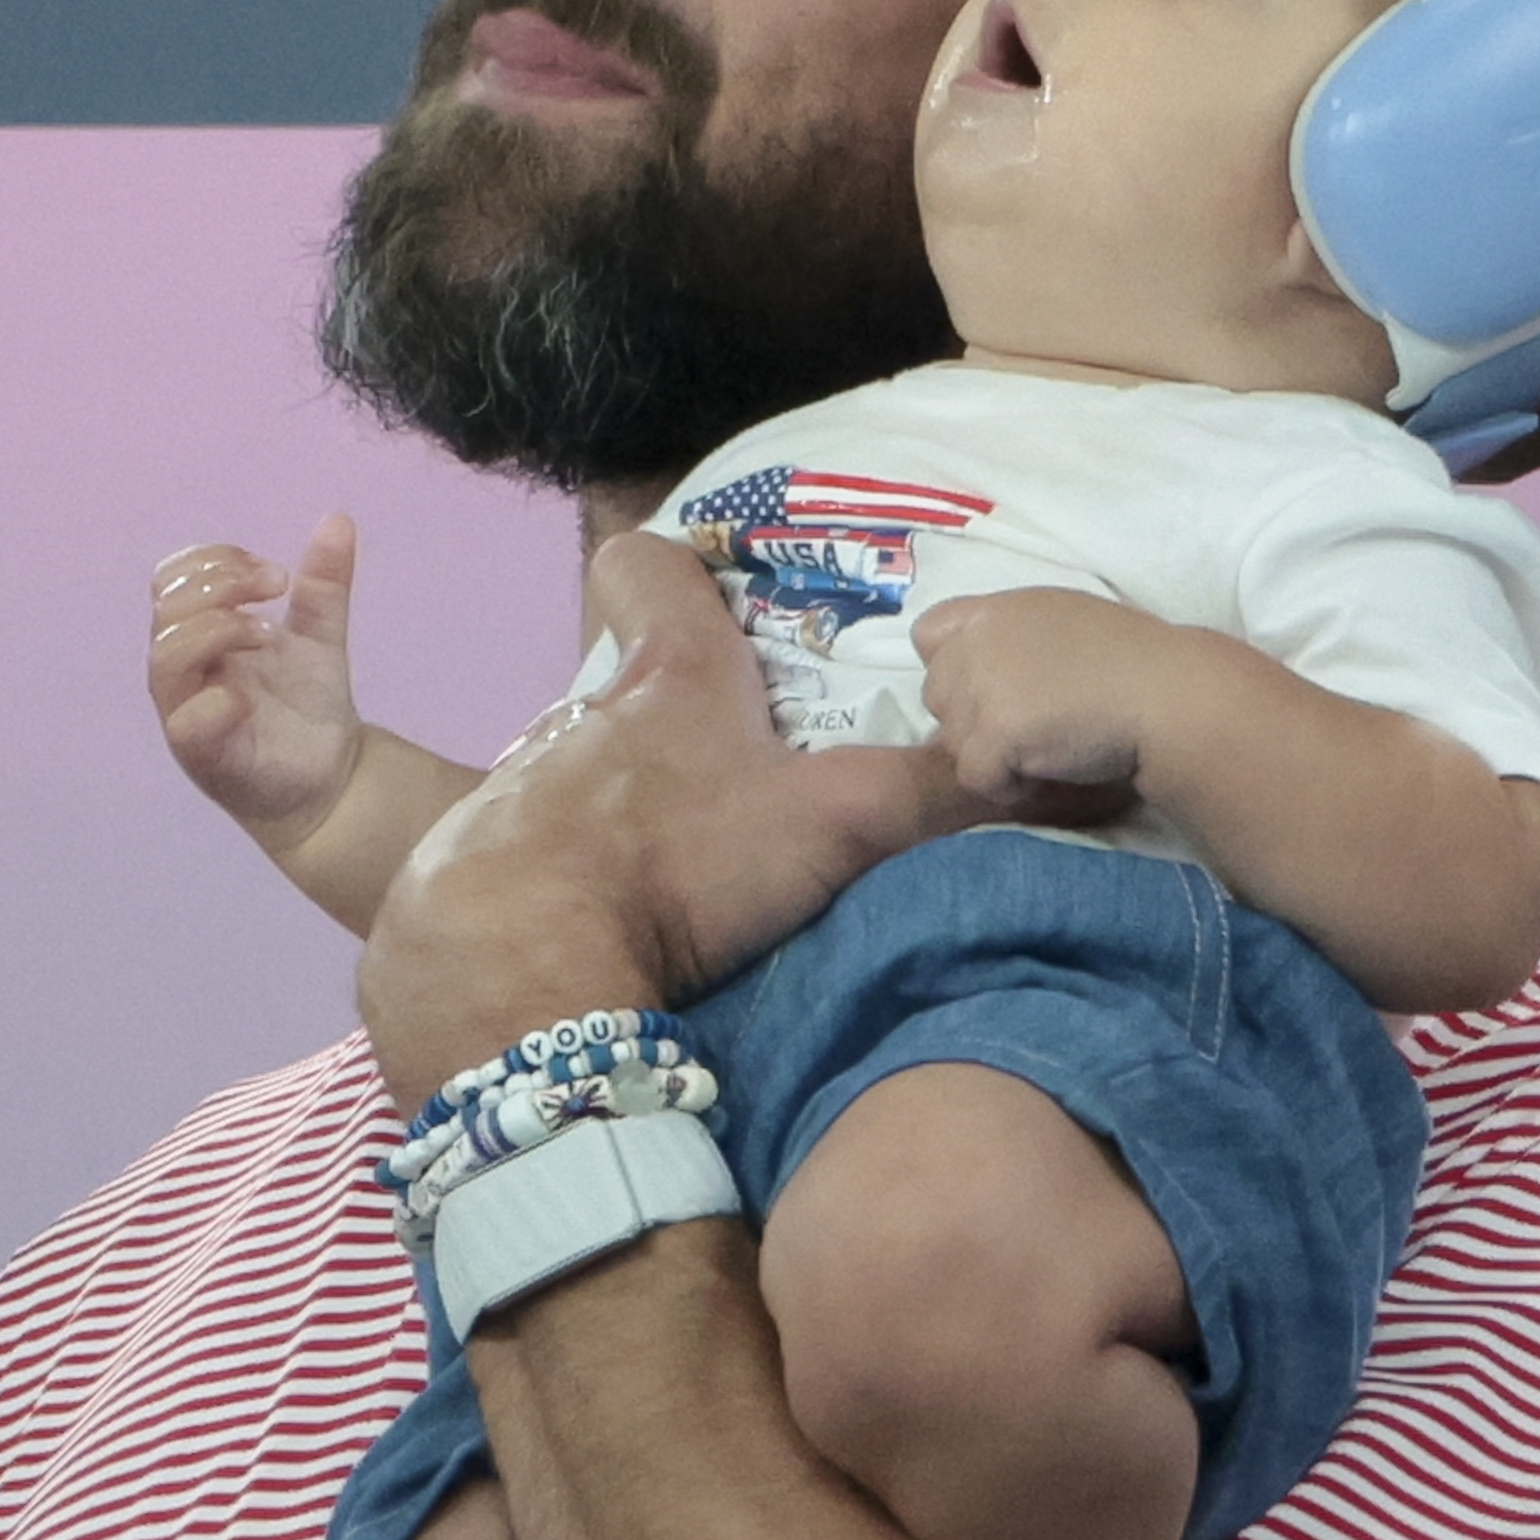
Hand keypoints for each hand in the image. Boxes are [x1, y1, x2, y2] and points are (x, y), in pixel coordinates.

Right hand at [148, 519, 365, 861]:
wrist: (331, 778)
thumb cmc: (306, 707)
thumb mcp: (320, 638)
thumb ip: (323, 585)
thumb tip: (339, 519)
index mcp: (200, 635)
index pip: (172, 578)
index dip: (216, 560)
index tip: (276, 573)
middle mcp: (183, 671)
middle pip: (165, 608)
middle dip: (221, 584)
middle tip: (278, 587)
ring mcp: (186, 713)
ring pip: (165, 658)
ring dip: (218, 630)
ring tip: (270, 635)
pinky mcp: (203, 756)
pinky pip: (185, 723)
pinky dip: (213, 701)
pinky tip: (247, 695)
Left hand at [353, 533, 990, 1107]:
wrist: (513, 974)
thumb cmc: (677, 866)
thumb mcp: (838, 826)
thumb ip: (943, 797)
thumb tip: (1078, 786)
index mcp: (668, 683)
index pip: (648, 566)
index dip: (672, 565)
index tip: (702, 589)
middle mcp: (579, 724)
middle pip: (622, 696)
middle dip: (671, 734)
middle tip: (735, 789)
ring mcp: (509, 803)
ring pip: (571, 788)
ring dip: (615, 828)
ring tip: (670, 894)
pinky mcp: (461, 888)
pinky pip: (519, 880)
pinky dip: (556, 907)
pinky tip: (595, 957)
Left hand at [909, 588, 1189, 818]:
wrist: (1167, 693)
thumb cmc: (1138, 659)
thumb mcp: (1066, 621)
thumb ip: (1019, 638)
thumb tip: (999, 674)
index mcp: (998, 609)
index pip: (928, 633)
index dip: (952, 666)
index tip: (993, 688)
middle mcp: (978, 641)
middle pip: (938, 696)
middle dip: (973, 719)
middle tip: (1029, 729)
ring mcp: (982, 687)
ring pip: (953, 741)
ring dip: (992, 755)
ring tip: (1046, 749)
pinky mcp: (993, 734)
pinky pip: (976, 776)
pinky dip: (1008, 786)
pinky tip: (1049, 771)